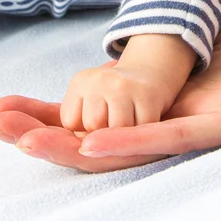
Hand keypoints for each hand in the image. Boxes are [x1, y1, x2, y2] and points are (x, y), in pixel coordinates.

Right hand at [0, 0, 220, 171]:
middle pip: (106, 136)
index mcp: (178, 101)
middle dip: (50, 131)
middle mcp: (186, 121)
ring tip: (25, 138)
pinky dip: (131, 142)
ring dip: (75, 144)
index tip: (13, 103)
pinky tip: (91, 143)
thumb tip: (142, 31)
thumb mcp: (215, 33)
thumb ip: (177, 43)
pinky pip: (175, 138)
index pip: (106, 113)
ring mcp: (209, 127)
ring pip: (131, 147)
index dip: (57, 110)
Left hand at [60, 34, 196, 131]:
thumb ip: (70, 122)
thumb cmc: (116, 97)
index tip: (98, 118)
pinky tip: (145, 120)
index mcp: (81, 81)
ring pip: (116, 131)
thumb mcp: (86, 101)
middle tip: (116, 121)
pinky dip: (143, 133)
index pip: (71, 122)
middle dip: (104, 134)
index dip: (84, 130)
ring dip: (126, 136)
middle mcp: (101, 79)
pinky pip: (140, 130)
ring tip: (130, 122)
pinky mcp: (149, 96)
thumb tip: (66, 148)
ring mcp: (126, 86)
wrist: (153, 72)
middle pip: (93, 126)